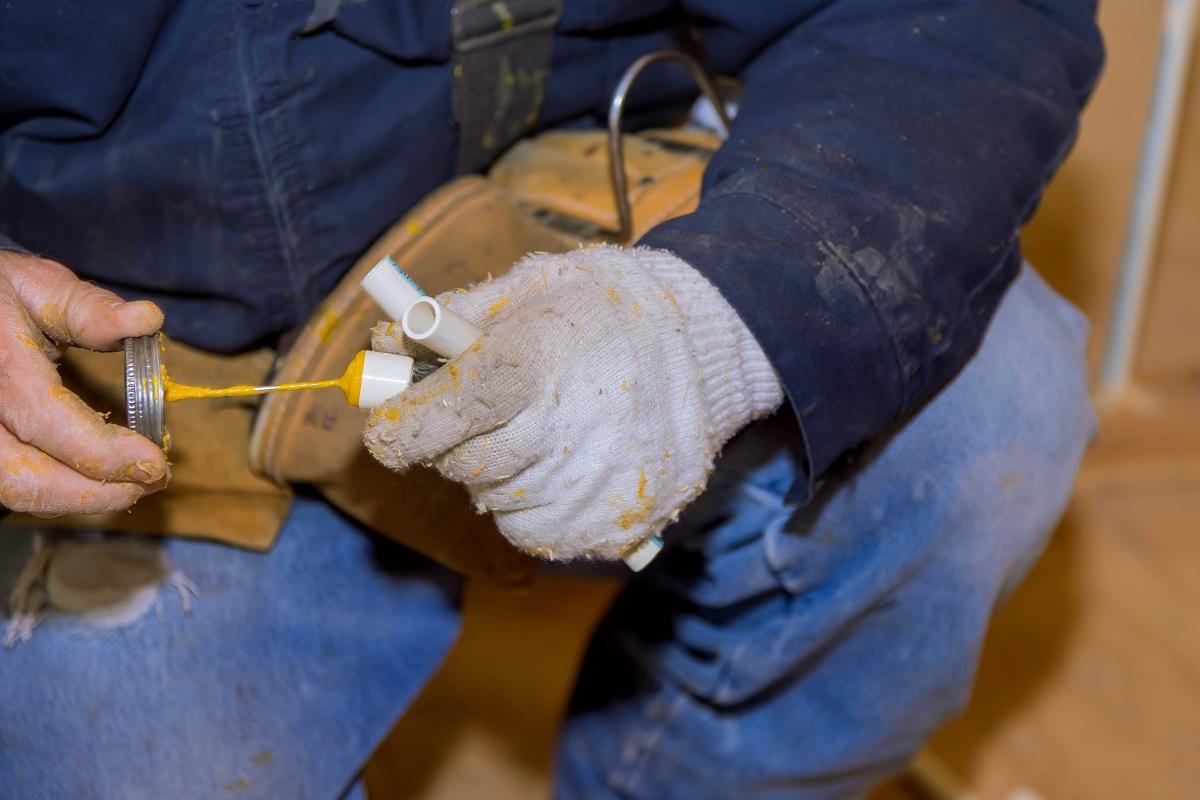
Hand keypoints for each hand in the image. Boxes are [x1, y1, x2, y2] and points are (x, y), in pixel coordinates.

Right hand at [0, 250, 168, 515]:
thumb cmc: (0, 295)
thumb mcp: (40, 286)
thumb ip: (90, 309)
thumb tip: (146, 319)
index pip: (44, 418)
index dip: (102, 451)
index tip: (156, 464)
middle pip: (18, 476)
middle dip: (91, 493)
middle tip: (148, 483)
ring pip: (9, 489)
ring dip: (74, 498)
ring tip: (129, 485)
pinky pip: (8, 483)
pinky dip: (53, 490)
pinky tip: (93, 479)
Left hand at [364, 245, 781, 560]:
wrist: (708, 347)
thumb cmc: (605, 311)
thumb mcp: (531, 288)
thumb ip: (453, 320)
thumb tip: (386, 349)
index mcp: (534, 367)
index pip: (447, 411)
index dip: (405, 422)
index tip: (388, 425)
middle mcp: (562, 436)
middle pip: (463, 464)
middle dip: (456, 440)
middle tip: (492, 410)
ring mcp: (589, 491)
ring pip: (494, 502)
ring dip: (498, 473)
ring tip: (545, 430)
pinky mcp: (611, 529)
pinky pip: (532, 533)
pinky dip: (532, 505)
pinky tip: (565, 465)